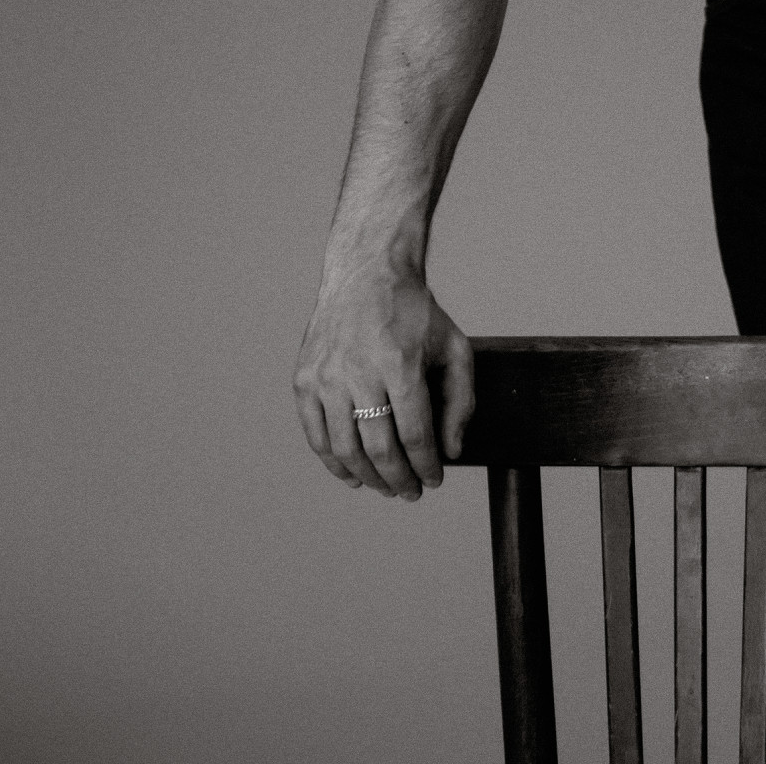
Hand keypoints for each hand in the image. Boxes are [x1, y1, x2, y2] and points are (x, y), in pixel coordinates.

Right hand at [293, 270, 474, 500]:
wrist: (366, 272)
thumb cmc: (414, 313)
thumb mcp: (453, 346)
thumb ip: (461, 399)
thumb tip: (452, 450)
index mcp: (401, 364)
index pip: (415, 435)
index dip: (426, 466)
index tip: (434, 479)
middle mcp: (360, 371)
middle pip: (380, 449)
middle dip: (399, 480)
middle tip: (410, 492)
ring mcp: (327, 377)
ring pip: (346, 449)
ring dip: (368, 478)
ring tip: (385, 487)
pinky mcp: (304, 379)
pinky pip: (316, 435)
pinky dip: (334, 463)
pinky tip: (352, 474)